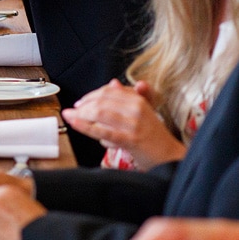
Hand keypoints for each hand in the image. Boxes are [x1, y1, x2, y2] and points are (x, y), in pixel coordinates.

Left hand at [62, 79, 185, 169]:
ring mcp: (133, 124)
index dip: (90, 96)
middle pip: (101, 101)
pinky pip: (103, 131)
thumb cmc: (153, 135)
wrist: (169, 156)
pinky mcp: (130, 139)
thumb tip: (113, 83)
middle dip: (83, 105)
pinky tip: (74, 122)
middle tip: (73, 110)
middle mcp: (137, 109)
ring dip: (80, 115)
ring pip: (99, 114)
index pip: (108, 91)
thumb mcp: (143, 111)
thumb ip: (128, 97)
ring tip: (70, 117)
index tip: (80, 102)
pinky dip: (85, 126)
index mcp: (138, 100)